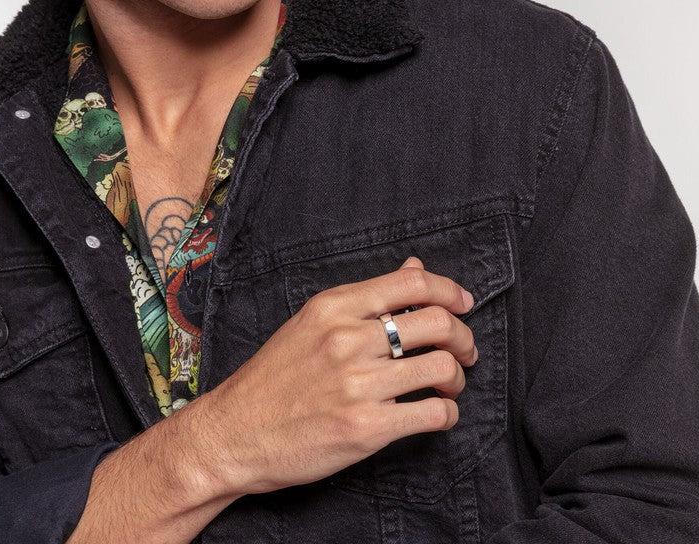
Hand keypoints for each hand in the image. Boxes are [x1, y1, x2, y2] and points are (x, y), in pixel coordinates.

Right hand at [194, 255, 477, 497]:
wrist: (233, 432)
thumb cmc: (273, 377)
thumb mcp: (312, 323)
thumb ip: (366, 298)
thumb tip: (414, 267)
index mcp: (334, 307)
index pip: (413, 283)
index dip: (450, 290)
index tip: (464, 303)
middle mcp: (347, 339)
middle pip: (437, 323)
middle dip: (463, 337)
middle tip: (465, 351)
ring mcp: (357, 384)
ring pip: (442, 368)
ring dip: (457, 378)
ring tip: (449, 385)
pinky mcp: (365, 428)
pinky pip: (432, 414)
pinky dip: (446, 414)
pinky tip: (437, 413)